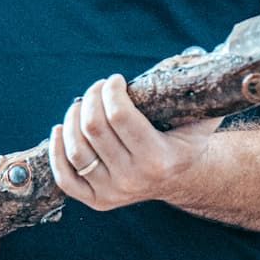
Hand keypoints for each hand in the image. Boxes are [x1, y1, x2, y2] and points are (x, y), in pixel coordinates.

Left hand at [48, 74, 221, 211]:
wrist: (181, 180)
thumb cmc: (187, 141)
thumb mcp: (202, 118)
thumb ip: (200, 92)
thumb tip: (200, 59)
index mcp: (159, 158)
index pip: (119, 116)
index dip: (111, 91)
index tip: (115, 80)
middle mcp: (133, 179)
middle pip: (94, 129)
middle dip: (91, 98)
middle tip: (98, 87)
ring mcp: (113, 193)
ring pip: (76, 150)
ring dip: (71, 118)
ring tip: (80, 104)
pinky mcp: (97, 200)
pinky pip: (65, 178)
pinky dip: (56, 151)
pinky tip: (59, 129)